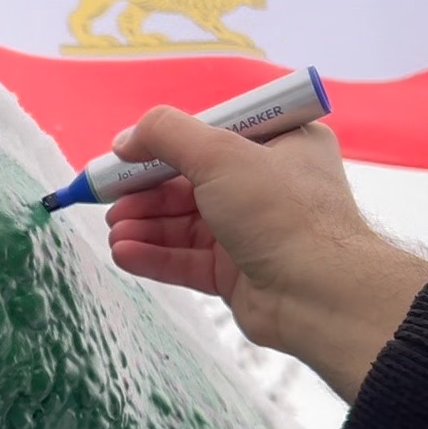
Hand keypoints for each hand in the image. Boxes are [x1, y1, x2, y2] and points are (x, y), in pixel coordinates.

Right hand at [104, 107, 427, 401]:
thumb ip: (165, 135)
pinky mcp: (238, 273)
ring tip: (113, 230)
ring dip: (145, 225)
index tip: (126, 153)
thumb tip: (125, 139)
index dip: (165, 143)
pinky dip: (154, 255)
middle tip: (108, 199)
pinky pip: (187, 260)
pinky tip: (123, 253)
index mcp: (280, 143)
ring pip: (185, 223)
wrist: (319, 294)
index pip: (212, 134)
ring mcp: (252, 231)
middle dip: (146, 190)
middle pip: (191, 180)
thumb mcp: (219, 153)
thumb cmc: (281, 211)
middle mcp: (268, 185)